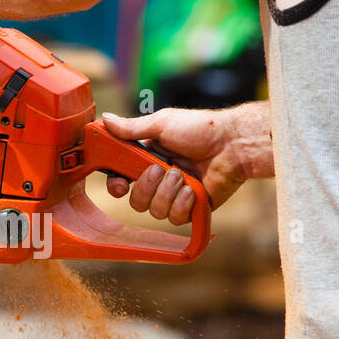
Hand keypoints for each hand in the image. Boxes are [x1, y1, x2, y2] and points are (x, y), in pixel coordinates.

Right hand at [100, 106, 266, 223]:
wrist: (233, 144)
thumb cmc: (201, 129)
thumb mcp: (161, 123)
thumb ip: (131, 128)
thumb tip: (104, 120)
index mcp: (147, 159)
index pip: (121, 180)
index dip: (116, 185)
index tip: (120, 183)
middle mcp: (159, 180)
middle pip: (135, 201)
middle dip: (147, 187)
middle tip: (162, 169)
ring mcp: (175, 196)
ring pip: (154, 211)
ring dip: (168, 193)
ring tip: (184, 176)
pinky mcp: (191, 208)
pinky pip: (175, 218)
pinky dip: (183, 203)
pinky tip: (193, 189)